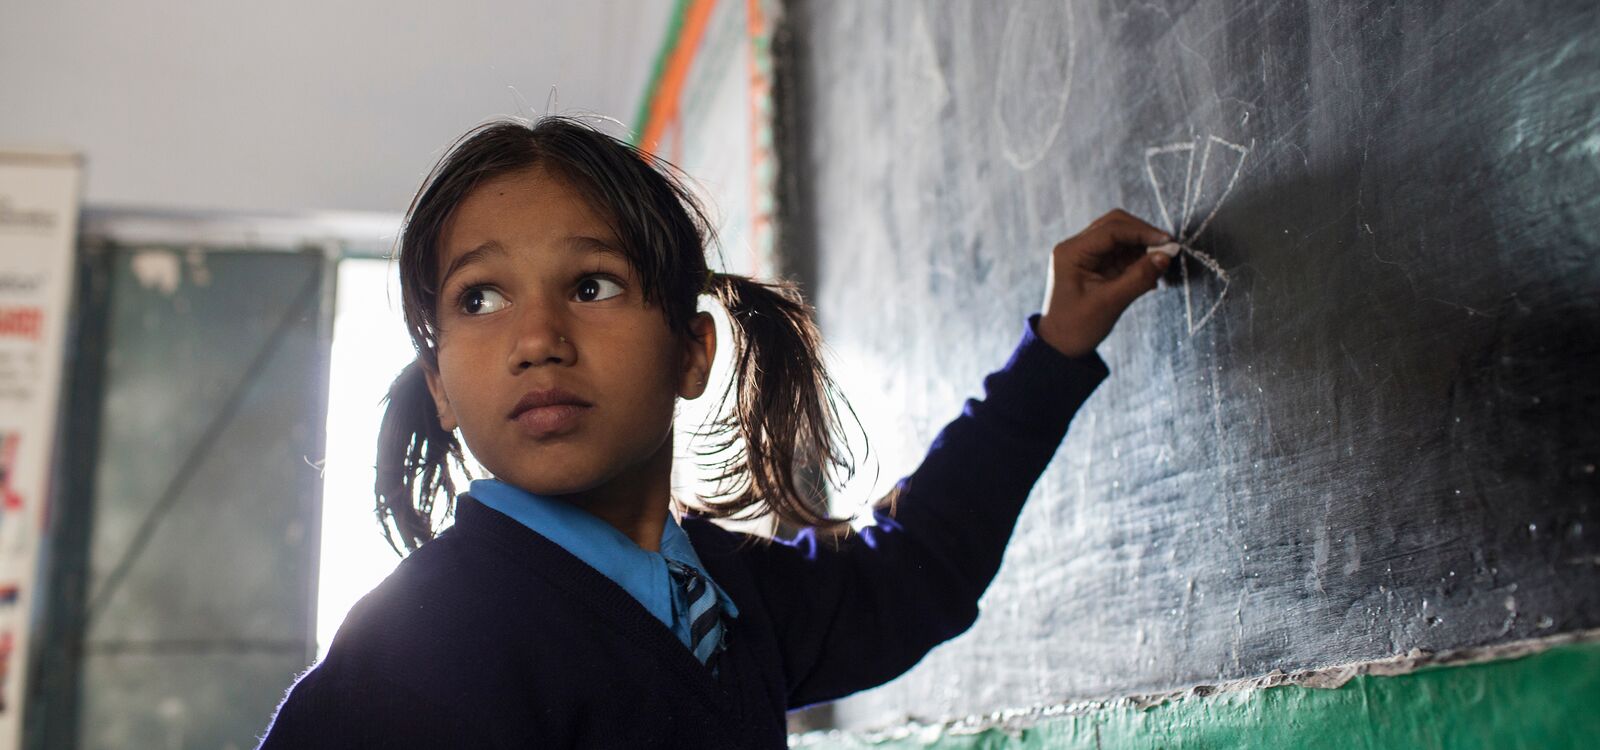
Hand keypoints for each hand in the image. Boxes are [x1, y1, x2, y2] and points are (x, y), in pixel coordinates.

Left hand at [1037, 209, 1170, 356]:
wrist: (1060, 346)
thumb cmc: (1076, 327)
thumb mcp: (1109, 303)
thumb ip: (1139, 278)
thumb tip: (1165, 257)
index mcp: (1072, 252)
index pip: (1111, 229)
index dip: (1142, 232)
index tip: (1168, 242)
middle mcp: (1076, 248)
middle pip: (1116, 226)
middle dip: (1144, 235)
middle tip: (1169, 249)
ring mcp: (1086, 255)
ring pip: (1122, 237)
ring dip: (1143, 247)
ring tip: (1162, 264)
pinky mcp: (1096, 265)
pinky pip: (1122, 253)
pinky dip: (1139, 259)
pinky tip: (1152, 274)